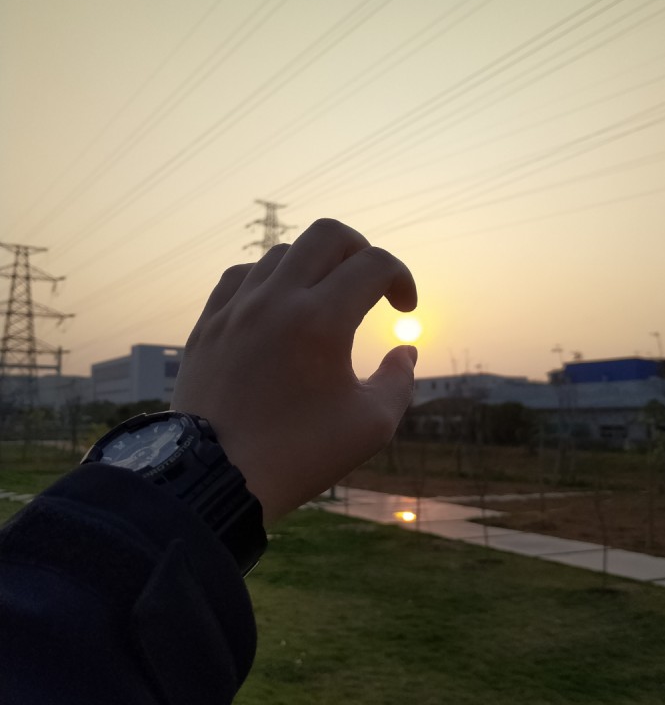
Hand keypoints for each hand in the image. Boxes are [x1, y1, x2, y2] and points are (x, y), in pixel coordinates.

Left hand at [172, 219, 417, 522]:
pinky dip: (268, 279)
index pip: (375, 265)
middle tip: (370, 284)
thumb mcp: (371, 426)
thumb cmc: (298, 456)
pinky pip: (240, 276)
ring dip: (314, 266)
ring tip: (324, 300)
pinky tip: (277, 305)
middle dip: (361, 251)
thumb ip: (400, 380)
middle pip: (328, 234)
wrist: (214, 481)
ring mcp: (236, 309)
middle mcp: (276, 300)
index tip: (406, 309)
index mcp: (321, 321)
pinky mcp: (208, 325)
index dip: (403, 279)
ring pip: (282, 252)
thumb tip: (405, 349)